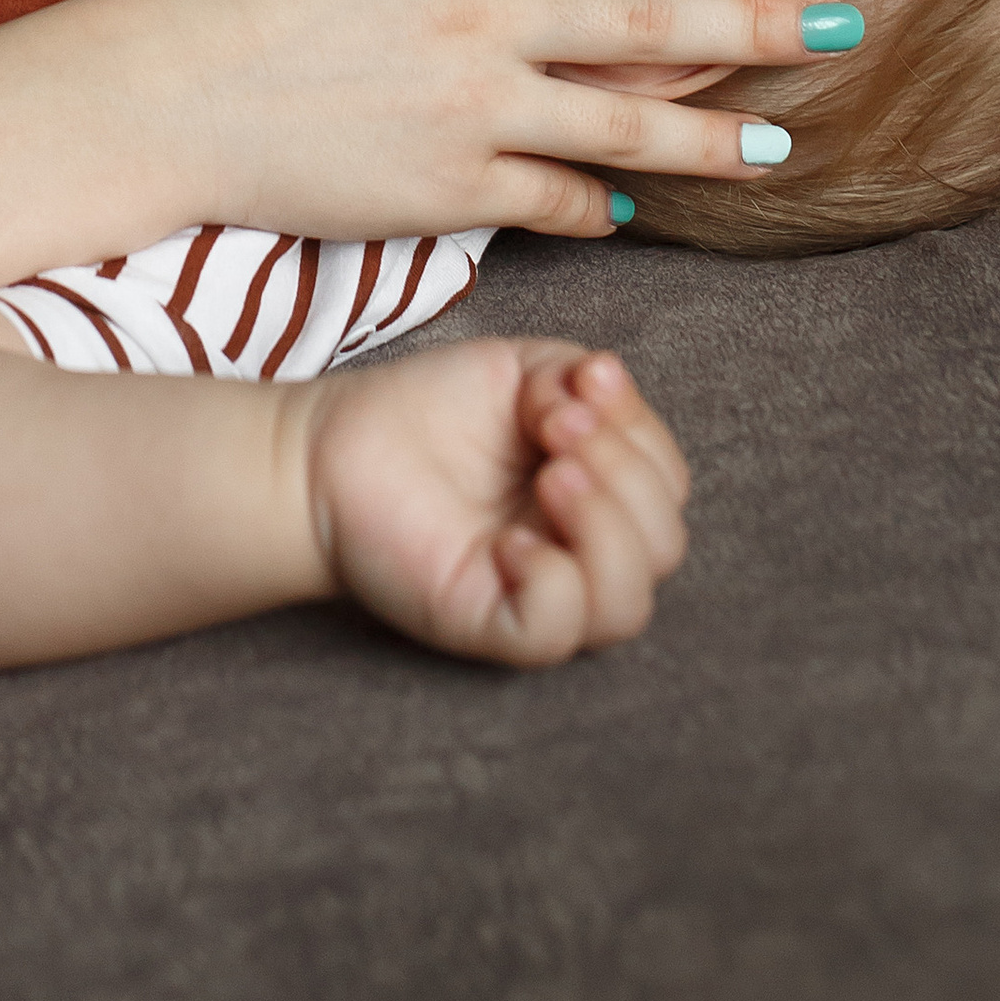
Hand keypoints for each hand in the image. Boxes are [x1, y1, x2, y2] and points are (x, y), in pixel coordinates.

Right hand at [145, 0, 847, 240]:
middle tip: (851, 27)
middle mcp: (482, 28)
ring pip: (621, 128)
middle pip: (649, 25)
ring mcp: (470, 118)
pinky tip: (635, 205)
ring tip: (788, 147)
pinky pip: (544, 203)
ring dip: (713, 137)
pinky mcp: (442, 195)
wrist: (154, 102)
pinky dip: (594, 203)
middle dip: (760, 25)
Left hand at [305, 339, 688, 665]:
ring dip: (605, 527)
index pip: (665, 484)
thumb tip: (605, 401)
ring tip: (549, 474)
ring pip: (626, 604)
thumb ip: (580, 379)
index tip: (587, 377)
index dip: (641, 431)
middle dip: (625, 472)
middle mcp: (576, 552)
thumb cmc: (427, 411)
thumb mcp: (521, 369)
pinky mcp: (488, 625)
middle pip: (662, 545)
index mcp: (595, 494)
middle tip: (557, 426)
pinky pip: (555, 631)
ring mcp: (535, 593)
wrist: (334, 445)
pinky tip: (507, 541)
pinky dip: (551, 582)